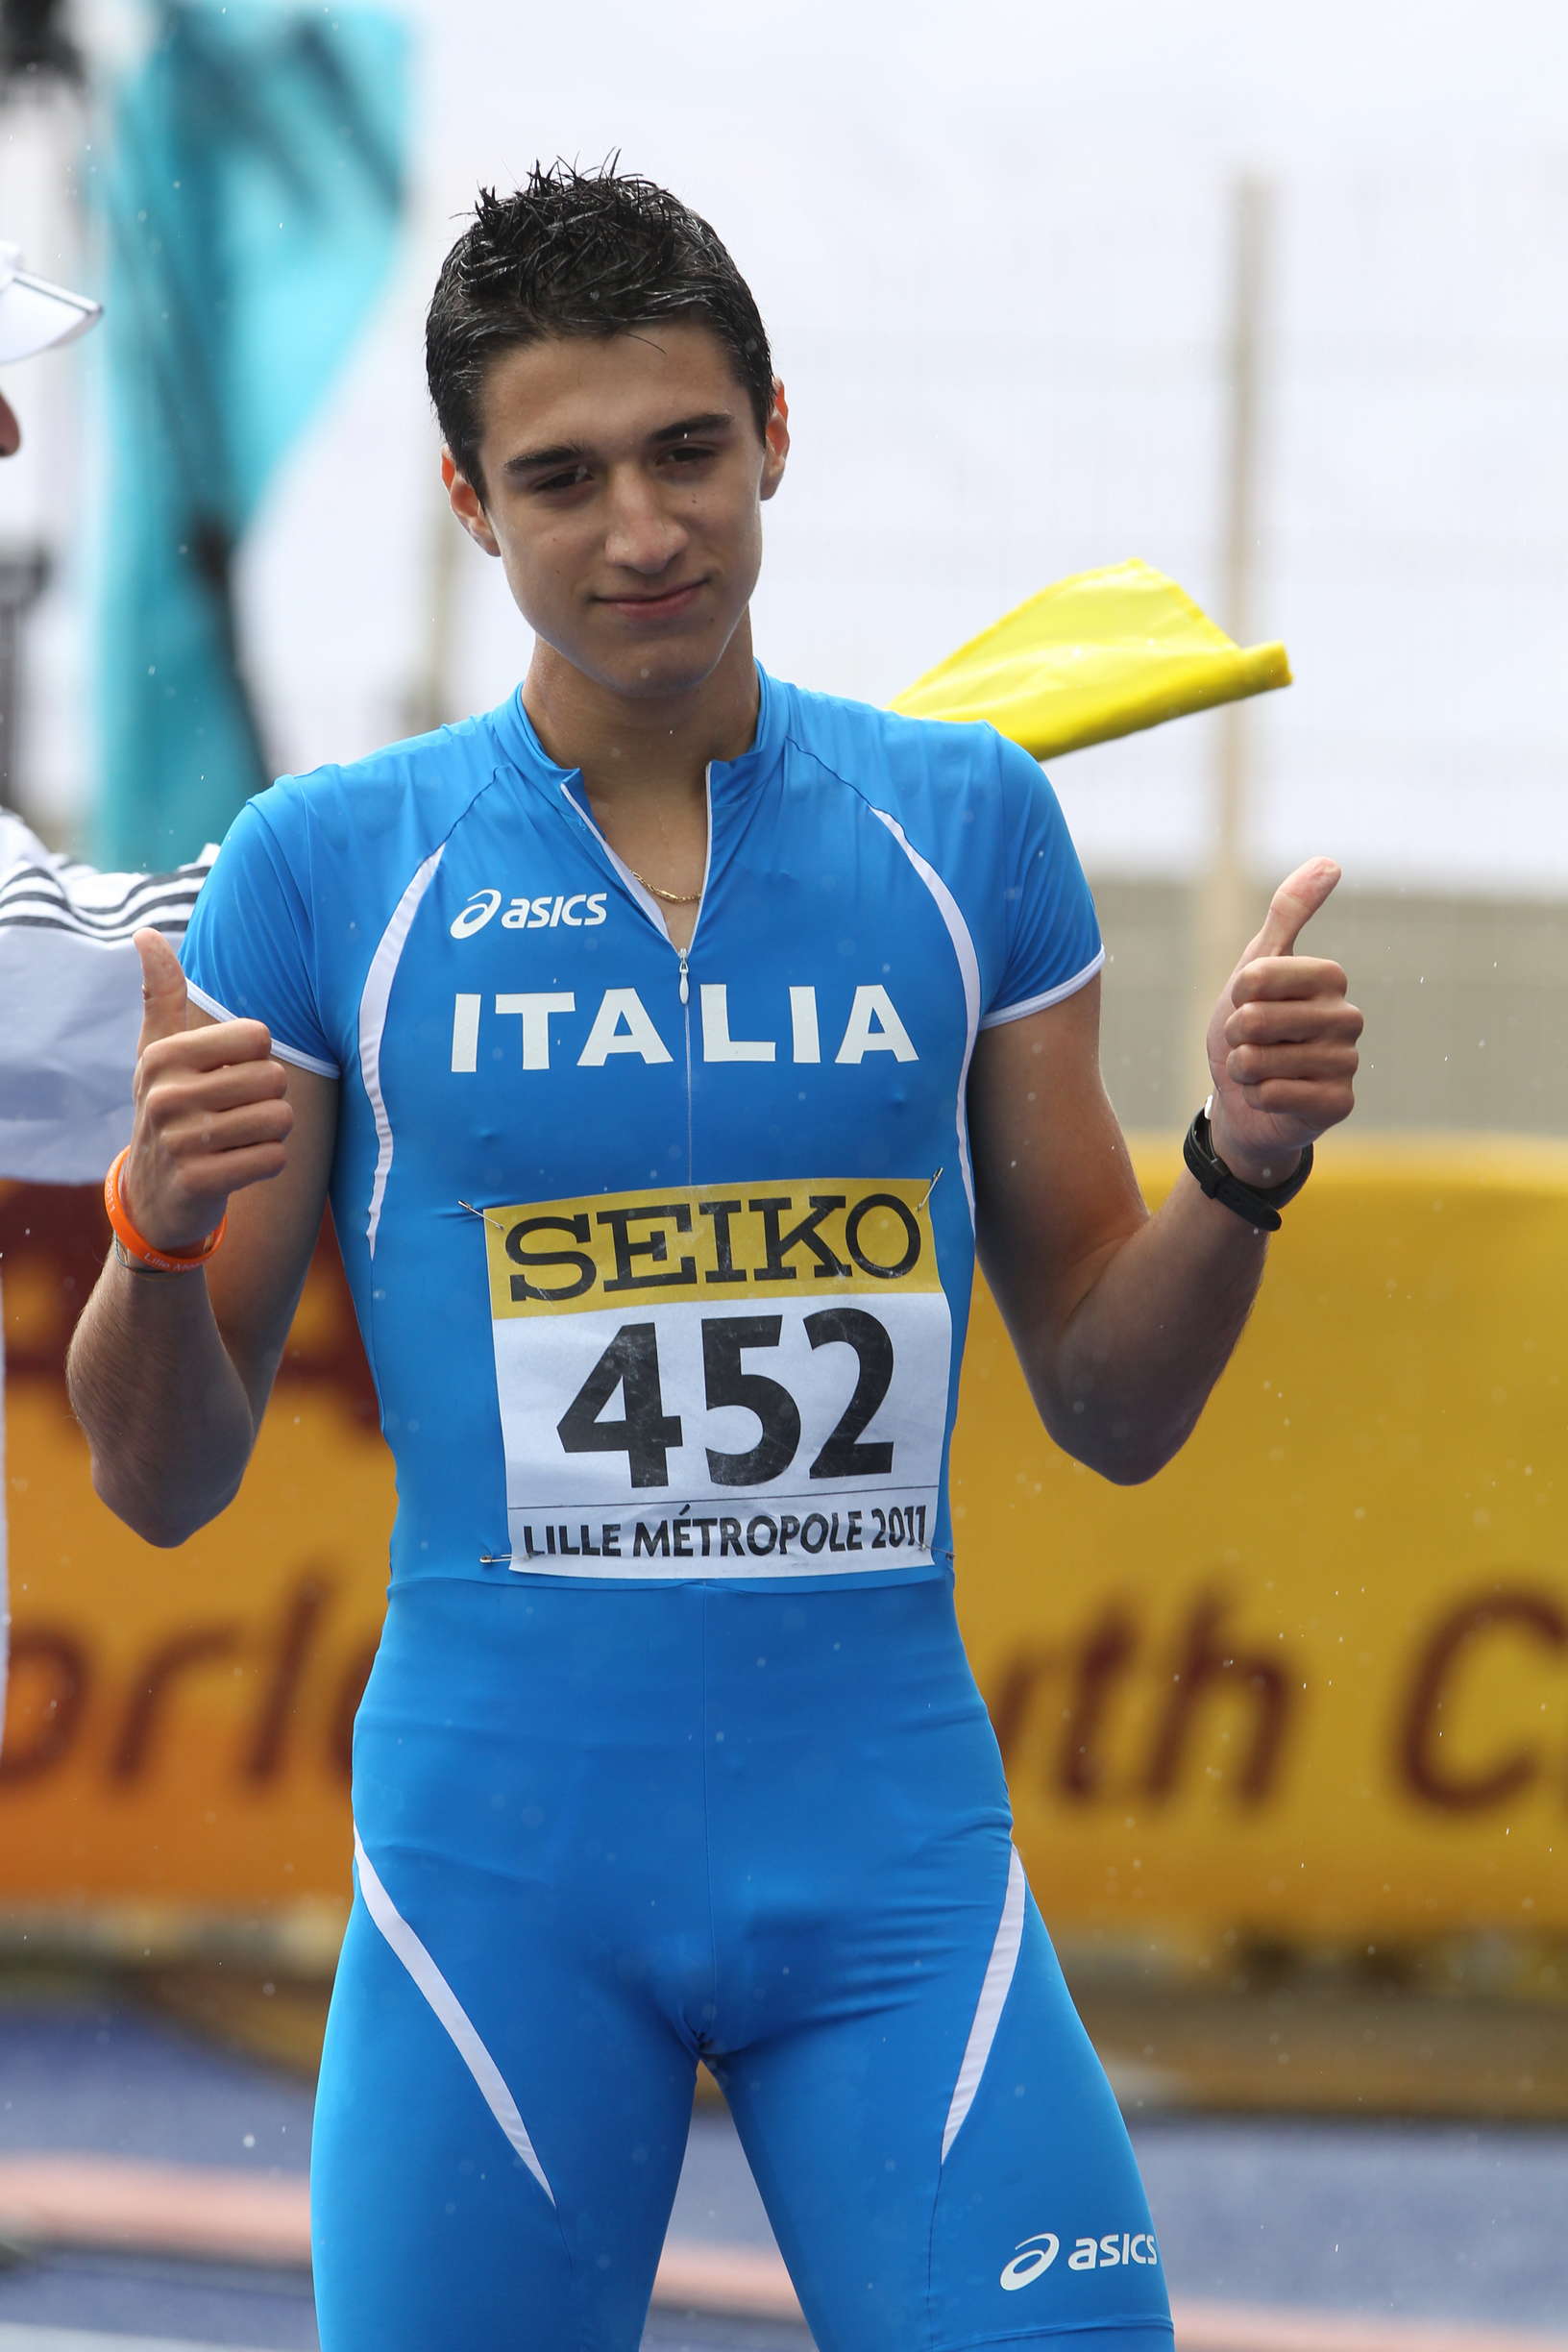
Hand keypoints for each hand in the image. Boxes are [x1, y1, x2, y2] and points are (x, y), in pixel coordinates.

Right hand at [122, 930, 293, 1253]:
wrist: (154, 1195)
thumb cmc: (170, 1108)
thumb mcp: (159, 1051)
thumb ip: (162, 993)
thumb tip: (145, 933)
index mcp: (163, 1054)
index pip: (258, 1036)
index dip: (257, 1059)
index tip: (227, 1077)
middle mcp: (166, 1094)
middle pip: (275, 1078)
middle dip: (269, 1099)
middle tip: (236, 1114)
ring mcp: (180, 1141)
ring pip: (280, 1119)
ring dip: (272, 1133)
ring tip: (238, 1140)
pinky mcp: (199, 1182)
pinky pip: (274, 1158)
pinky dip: (268, 1163)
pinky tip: (238, 1166)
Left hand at [1204, 858, 1360, 1186]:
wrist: (1247, 1101)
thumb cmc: (1250, 1031)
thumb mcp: (1257, 967)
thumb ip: (1288, 914)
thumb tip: (1330, 862)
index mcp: (1329, 978)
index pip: (1259, 975)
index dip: (1238, 994)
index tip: (1246, 1002)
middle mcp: (1347, 1017)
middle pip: (1257, 1019)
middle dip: (1236, 1036)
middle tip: (1249, 1043)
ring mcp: (1347, 1063)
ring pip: (1262, 1061)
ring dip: (1244, 1069)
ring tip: (1259, 1071)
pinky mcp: (1339, 1103)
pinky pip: (1277, 1094)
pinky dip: (1259, 1097)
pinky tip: (1272, 1098)